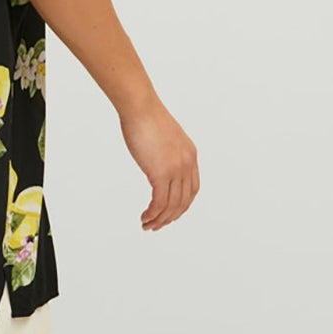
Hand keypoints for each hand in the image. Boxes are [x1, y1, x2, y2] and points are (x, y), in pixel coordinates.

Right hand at [120, 103, 199, 230]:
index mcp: (190, 155)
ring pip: (172, 205)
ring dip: (159, 219)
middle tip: (157, 225)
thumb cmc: (146, 117)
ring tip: (147, 225)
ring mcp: (175, 169)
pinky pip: (159, 202)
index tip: (170, 213)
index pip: (192, 189)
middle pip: (183, 201)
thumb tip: (155, 160)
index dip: (182, 205)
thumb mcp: (163, 138)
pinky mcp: (160, 173)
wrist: (141, 108)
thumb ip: (165, 152)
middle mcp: (187, 164)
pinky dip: (153, 214)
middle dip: (170, 217)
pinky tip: (145, 217)